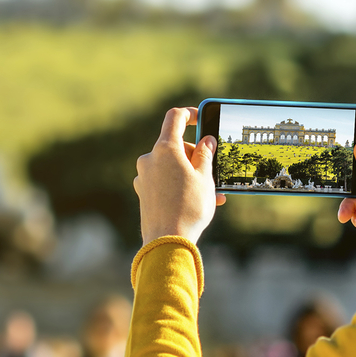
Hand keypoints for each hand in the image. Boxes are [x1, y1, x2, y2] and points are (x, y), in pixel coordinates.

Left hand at [133, 107, 227, 243]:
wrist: (167, 242)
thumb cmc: (189, 208)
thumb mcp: (205, 178)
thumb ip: (205, 155)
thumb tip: (206, 141)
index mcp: (165, 149)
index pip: (175, 117)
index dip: (191, 114)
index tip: (202, 119)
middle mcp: (150, 159)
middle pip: (174, 145)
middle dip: (195, 155)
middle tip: (212, 171)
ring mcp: (144, 177)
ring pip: (171, 166)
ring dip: (191, 174)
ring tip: (212, 193)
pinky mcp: (143, 193)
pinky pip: (164, 182)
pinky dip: (179, 185)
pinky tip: (196, 201)